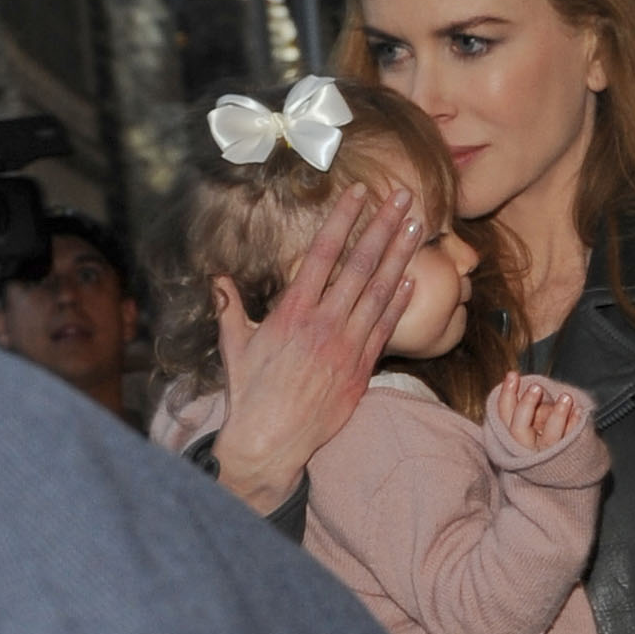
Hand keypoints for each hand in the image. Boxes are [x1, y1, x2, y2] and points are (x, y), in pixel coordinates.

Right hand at [210, 185, 419, 511]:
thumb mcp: (235, 344)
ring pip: (380, 292)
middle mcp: (324, 323)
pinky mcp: (361, 369)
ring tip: (417, 228)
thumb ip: (230, 307)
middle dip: (383, 227)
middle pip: (360, 265)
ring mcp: (347, 346)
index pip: (323, 253)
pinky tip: (412, 279)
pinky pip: (385, 329)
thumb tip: (218, 279)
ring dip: (401, 256)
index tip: (359, 192)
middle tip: (404, 197)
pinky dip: (399, 303)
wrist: (271, 441)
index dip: (344, 219)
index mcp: (292, 311)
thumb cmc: (250, 392)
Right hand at [492, 374, 579, 452]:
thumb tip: (527, 385)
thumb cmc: (542, 435)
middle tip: (536, 386)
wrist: (564, 471)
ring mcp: (546, 457)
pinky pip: (571, 443)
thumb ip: (527, 406)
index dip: (506, 395)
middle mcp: (525, 449)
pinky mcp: (566, 459)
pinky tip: (579, 411)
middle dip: (526, 405)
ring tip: (566, 397)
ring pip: (549, 439)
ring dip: (558, 416)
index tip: (513, 374)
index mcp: (510, 438)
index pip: (503, 416)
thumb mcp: (530, 421)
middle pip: (519, 430)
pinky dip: (575, 425)